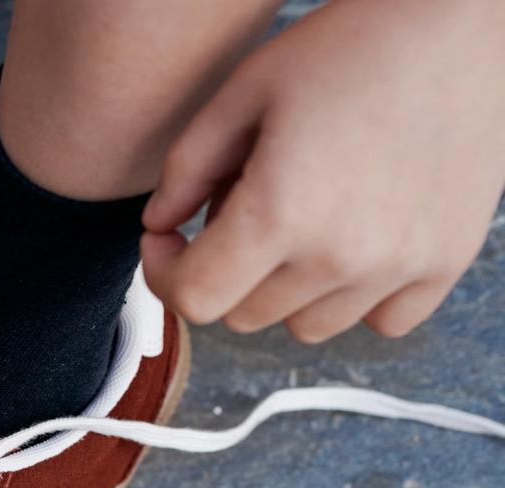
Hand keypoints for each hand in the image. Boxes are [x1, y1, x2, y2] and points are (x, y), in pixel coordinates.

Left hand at [142, 0, 504, 342]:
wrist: (460, 20)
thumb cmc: (349, 44)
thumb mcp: (242, 93)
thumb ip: (185, 170)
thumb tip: (157, 227)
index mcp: (280, 214)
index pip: (194, 299)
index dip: (164, 272)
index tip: (168, 241)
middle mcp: (341, 256)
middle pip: (244, 315)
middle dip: (223, 271)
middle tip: (240, 207)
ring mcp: (400, 266)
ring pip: (306, 326)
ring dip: (285, 288)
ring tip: (300, 217)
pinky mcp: (446, 262)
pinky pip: (380, 321)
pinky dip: (355, 296)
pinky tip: (351, 241)